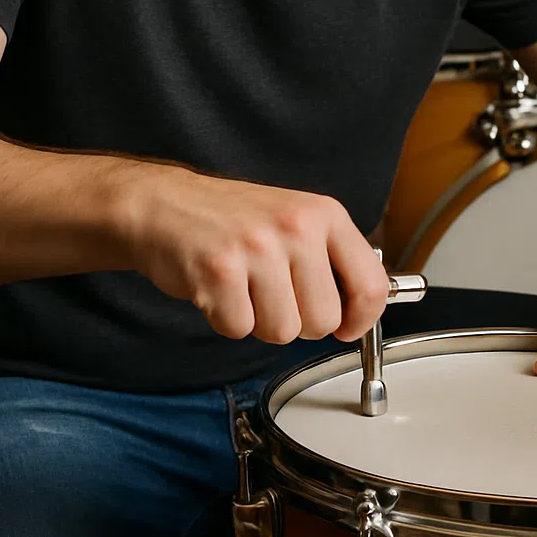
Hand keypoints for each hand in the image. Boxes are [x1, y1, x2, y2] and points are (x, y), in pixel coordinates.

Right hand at [117, 164, 388, 344]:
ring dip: (259, 322)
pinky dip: (227, 320)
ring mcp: (258, 247)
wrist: (165, 205)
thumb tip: (363, 309)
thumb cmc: (233, 220)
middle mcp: (296, 227)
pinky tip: (219, 290)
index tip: (346, 327)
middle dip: (298, 322)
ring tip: (244, 289)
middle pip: (323, 320)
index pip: (371, 285)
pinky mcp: (219, 270)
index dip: (361, 320)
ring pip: (282, 331)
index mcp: (324, 215)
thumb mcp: (297, 221)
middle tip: (273, 296)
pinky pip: (239, 329)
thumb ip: (333, 260)